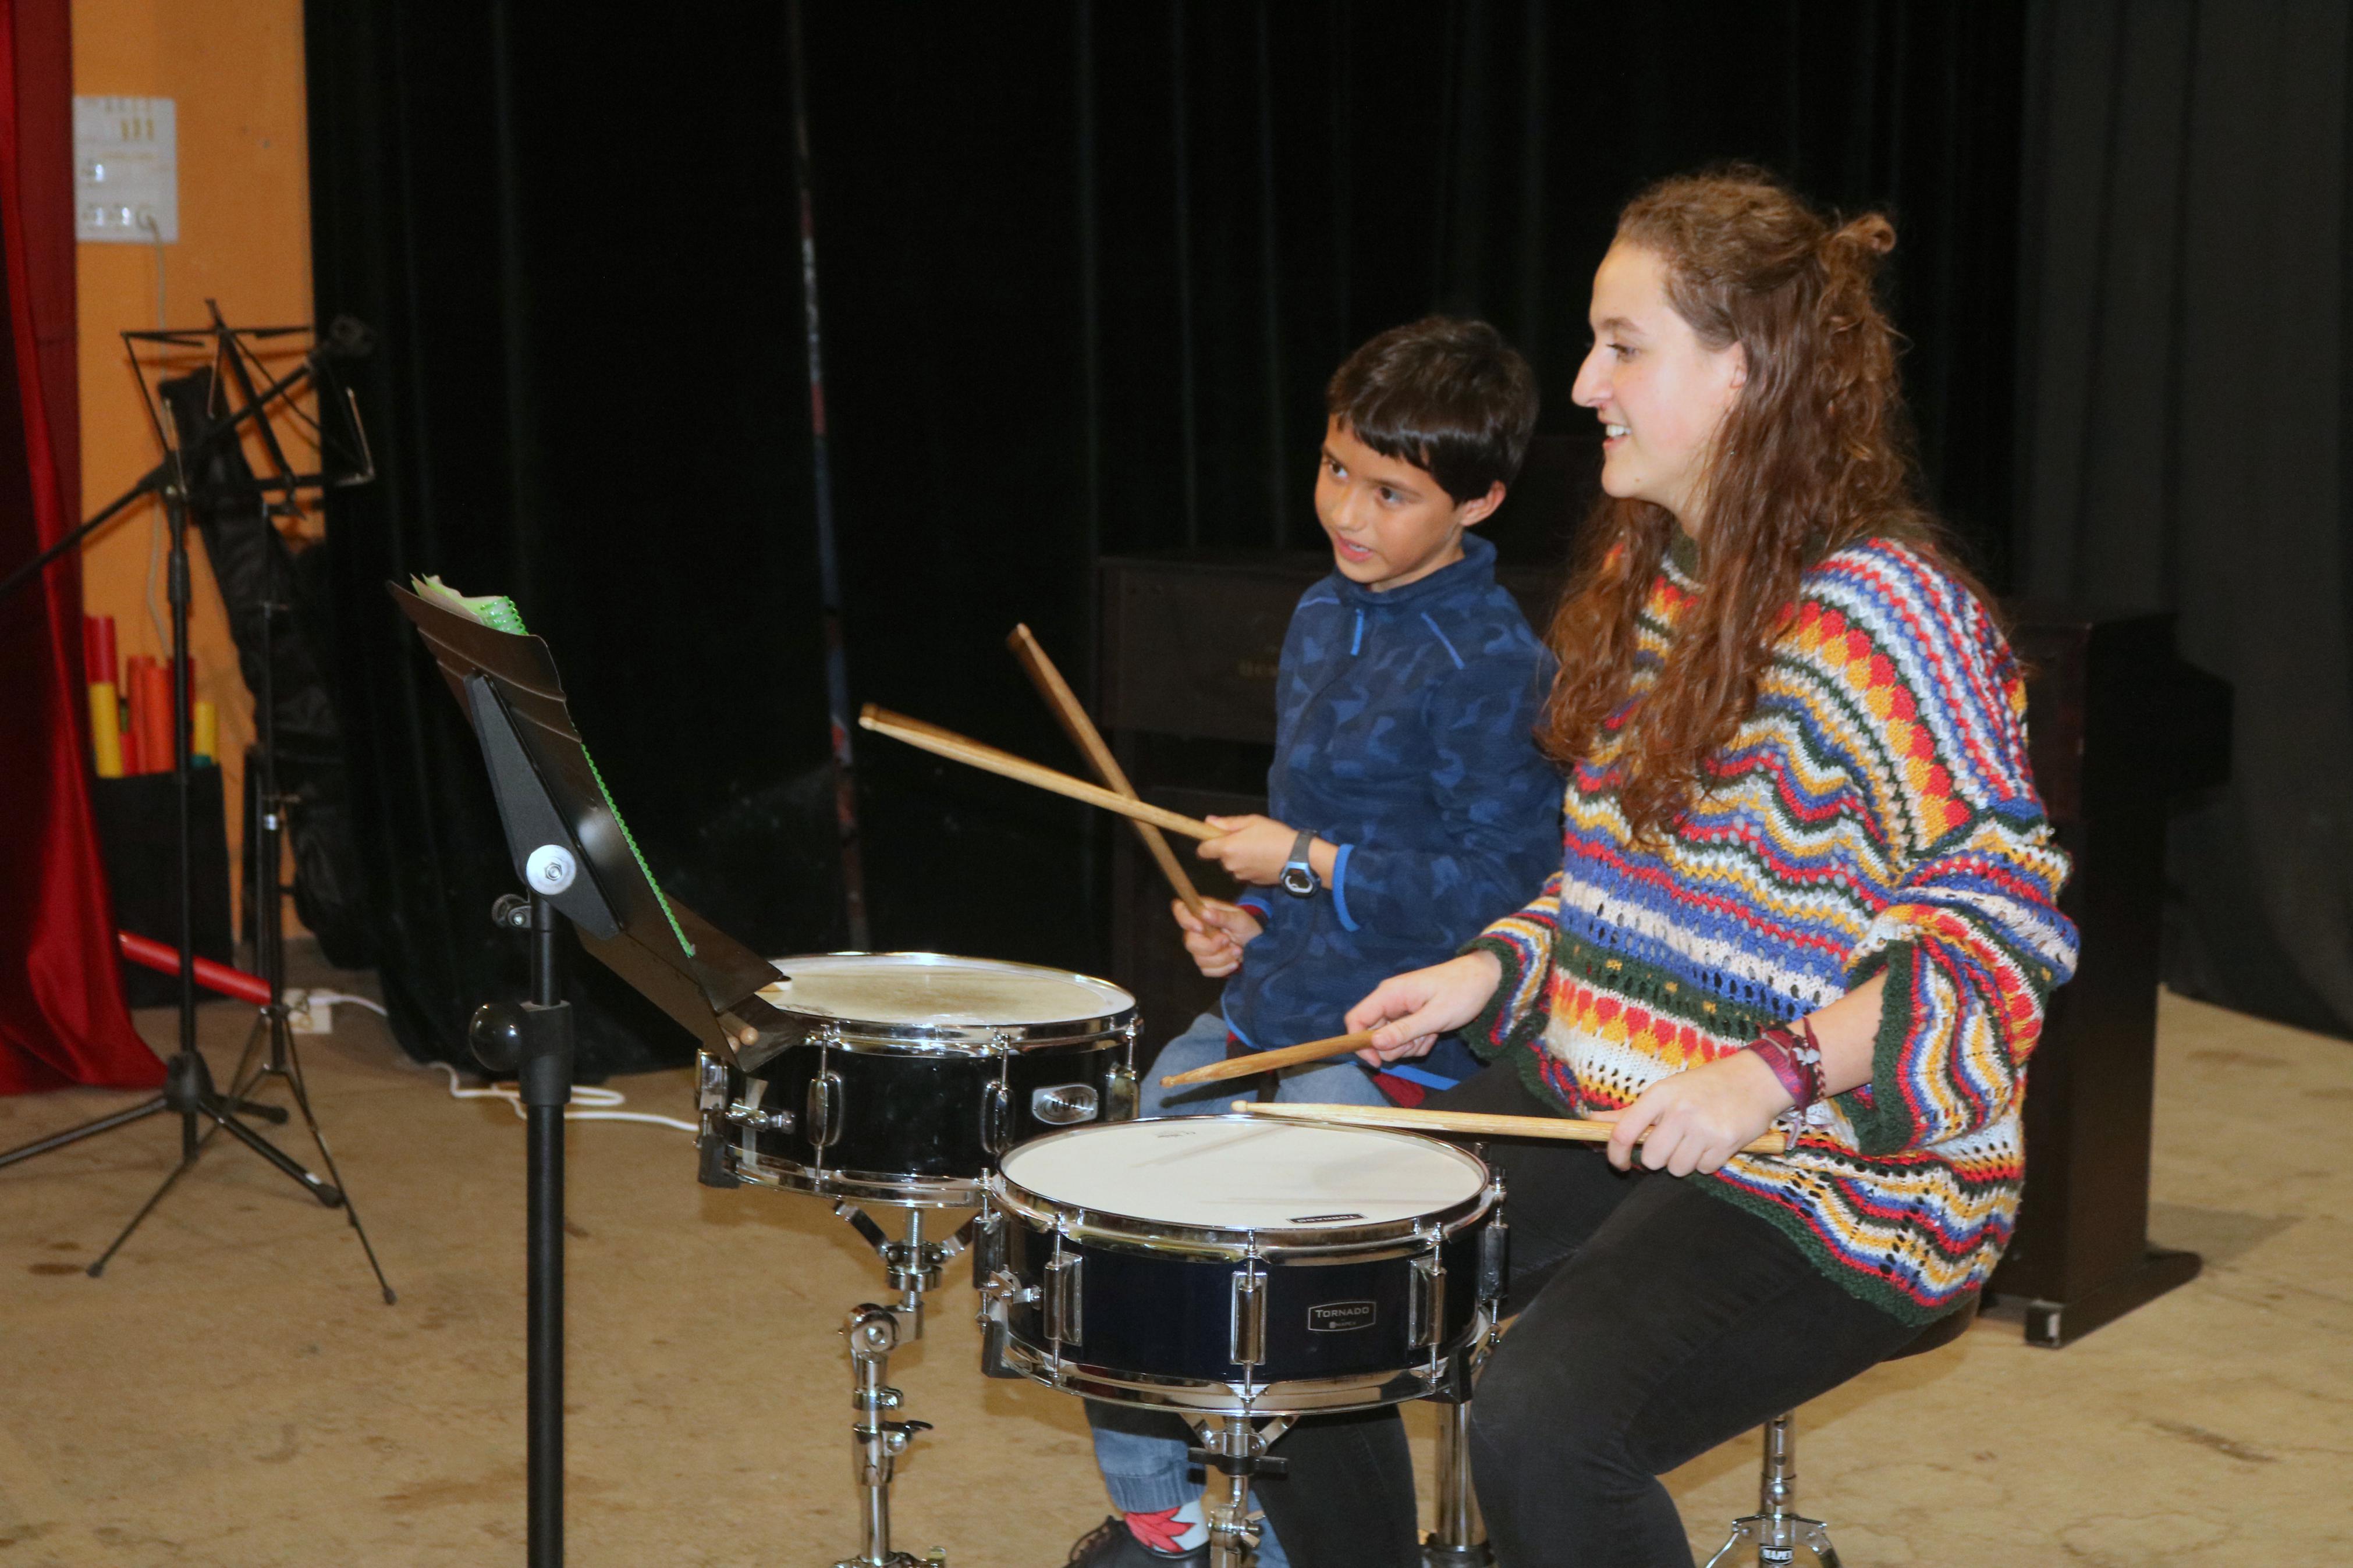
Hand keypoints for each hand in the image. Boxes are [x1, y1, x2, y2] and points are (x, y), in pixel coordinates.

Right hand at [1174, 898, 1262, 978]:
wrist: (1256, 943)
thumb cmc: (1246, 926)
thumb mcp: (1239, 918)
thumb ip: (1222, 916)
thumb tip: (1205, 913)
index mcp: (1202, 912)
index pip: (1181, 910)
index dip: (1185, 920)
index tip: (1200, 928)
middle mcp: (1197, 930)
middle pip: (1189, 942)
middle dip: (1211, 946)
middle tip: (1228, 941)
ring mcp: (1200, 947)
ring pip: (1200, 959)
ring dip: (1222, 958)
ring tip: (1238, 951)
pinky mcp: (1206, 963)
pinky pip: (1207, 970)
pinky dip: (1223, 968)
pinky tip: (1235, 961)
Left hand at [1197, 815, 1305, 885]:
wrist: (1297, 857)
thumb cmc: (1275, 835)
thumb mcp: (1252, 821)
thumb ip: (1227, 823)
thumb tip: (1208, 821)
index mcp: (1227, 848)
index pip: (1203, 850)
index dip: (1207, 843)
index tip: (1217, 837)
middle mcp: (1230, 865)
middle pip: (1221, 857)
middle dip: (1229, 849)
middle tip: (1247, 838)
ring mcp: (1241, 875)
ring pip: (1233, 865)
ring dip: (1240, 858)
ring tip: (1259, 848)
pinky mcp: (1252, 882)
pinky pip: (1245, 872)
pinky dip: (1250, 866)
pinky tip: (1264, 859)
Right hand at [1343, 952, 1503, 1066]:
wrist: (1485, 979)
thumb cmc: (1461, 993)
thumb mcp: (1434, 1016)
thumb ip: (1403, 1030)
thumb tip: (1374, 1043)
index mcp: (1389, 994)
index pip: (1356, 1019)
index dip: (1359, 1043)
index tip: (1377, 1062)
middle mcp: (1389, 1000)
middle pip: (1373, 1034)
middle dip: (1395, 1046)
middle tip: (1420, 1040)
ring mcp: (1400, 1009)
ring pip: (1390, 1040)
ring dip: (1410, 1045)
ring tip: (1431, 1034)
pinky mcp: (1410, 1016)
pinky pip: (1404, 1038)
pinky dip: (1418, 1042)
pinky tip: (1434, 1033)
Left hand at [1598, 1051, 1793, 1175]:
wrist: (1756, 1078)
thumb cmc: (1705, 1085)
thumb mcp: (1666, 1090)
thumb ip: (1631, 1111)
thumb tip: (1592, 1120)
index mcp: (1660, 1095)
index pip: (1623, 1132)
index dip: (1615, 1154)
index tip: (1619, 1164)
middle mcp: (1680, 1111)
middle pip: (1652, 1158)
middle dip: (1660, 1157)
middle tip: (1673, 1142)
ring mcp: (1704, 1128)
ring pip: (1677, 1168)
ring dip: (1684, 1162)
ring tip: (1696, 1140)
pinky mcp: (1727, 1143)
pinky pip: (1704, 1169)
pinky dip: (1707, 1162)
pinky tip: (1714, 1142)